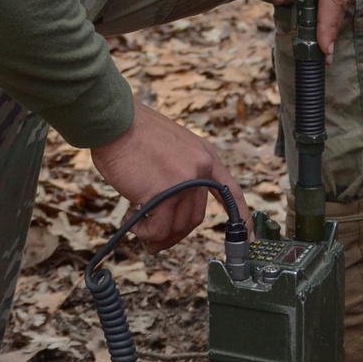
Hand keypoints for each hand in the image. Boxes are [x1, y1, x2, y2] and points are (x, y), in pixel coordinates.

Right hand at [90, 101, 248, 252]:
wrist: (114, 120)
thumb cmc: (133, 132)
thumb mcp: (171, 147)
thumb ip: (180, 174)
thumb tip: (172, 211)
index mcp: (204, 155)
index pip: (230, 191)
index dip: (241, 216)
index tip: (247, 237)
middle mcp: (200, 169)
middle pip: (196, 218)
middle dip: (175, 234)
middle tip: (156, 240)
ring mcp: (184, 182)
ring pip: (176, 227)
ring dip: (156, 235)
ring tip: (138, 228)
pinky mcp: (164, 194)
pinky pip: (157, 228)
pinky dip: (144, 232)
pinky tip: (131, 221)